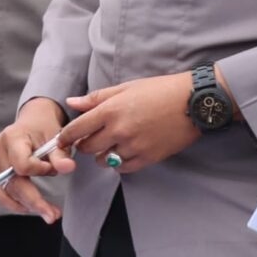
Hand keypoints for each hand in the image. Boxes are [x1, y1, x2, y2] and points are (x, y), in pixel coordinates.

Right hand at [0, 99, 73, 220]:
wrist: (32, 121)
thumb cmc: (44, 128)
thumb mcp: (56, 138)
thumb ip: (61, 155)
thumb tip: (68, 168)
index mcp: (12, 137)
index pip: (22, 165)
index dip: (40, 171)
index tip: (52, 168)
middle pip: (13, 182)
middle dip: (34, 201)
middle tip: (53, 215)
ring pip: (6, 191)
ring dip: (26, 205)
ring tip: (47, 213)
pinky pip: (1, 193)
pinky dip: (15, 203)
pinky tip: (30, 208)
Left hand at [62, 73, 204, 178]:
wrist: (194, 102)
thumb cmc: (160, 90)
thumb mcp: (126, 88)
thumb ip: (96, 98)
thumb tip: (72, 103)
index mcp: (110, 110)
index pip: (76, 129)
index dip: (65, 136)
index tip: (62, 139)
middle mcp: (119, 130)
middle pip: (87, 148)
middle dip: (84, 145)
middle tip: (90, 139)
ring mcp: (134, 146)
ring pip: (103, 160)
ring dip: (102, 154)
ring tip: (111, 144)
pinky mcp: (148, 158)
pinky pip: (123, 168)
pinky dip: (119, 163)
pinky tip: (124, 152)